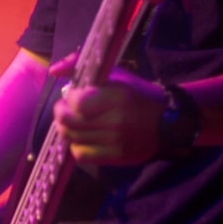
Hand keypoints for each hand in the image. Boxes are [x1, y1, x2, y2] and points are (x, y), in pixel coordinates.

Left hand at [50, 53, 166, 164]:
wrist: (168, 123)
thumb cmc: (136, 95)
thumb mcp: (115, 75)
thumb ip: (81, 66)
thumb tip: (53, 70)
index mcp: (117, 97)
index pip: (76, 103)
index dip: (69, 100)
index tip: (73, 97)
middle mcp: (116, 121)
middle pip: (68, 122)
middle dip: (61, 115)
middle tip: (66, 111)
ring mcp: (115, 141)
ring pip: (71, 138)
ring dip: (66, 130)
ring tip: (75, 123)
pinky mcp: (115, 157)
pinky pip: (81, 155)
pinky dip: (77, 145)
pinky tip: (84, 138)